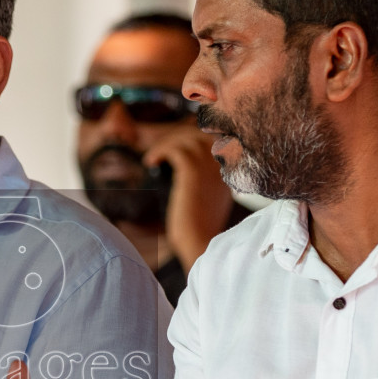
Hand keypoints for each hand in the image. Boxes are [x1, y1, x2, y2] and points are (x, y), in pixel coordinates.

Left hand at [146, 124, 231, 271]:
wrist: (200, 244)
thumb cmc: (198, 230)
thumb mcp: (204, 201)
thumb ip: (201, 182)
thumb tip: (184, 170)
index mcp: (227, 173)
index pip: (213, 140)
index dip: (190, 138)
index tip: (172, 147)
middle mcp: (221, 166)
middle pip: (199, 134)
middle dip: (176, 138)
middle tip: (160, 151)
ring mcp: (208, 167)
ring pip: (186, 138)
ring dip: (166, 144)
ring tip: (153, 158)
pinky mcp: (192, 172)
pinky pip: (175, 149)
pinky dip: (159, 152)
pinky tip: (150, 162)